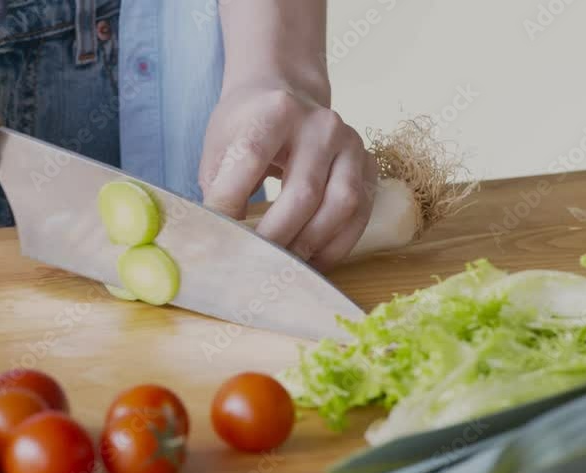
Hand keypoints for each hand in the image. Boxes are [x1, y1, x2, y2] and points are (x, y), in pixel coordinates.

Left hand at [198, 82, 377, 270]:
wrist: (288, 93)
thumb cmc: (247, 126)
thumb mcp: (220, 145)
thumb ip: (219, 188)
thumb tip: (218, 242)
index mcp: (275, 110)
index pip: (251, 159)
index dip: (231, 202)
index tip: (217, 235)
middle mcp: (320, 124)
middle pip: (303, 192)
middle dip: (276, 236)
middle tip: (252, 263)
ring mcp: (350, 143)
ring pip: (341, 204)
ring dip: (311, 244)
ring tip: (284, 266)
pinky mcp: (368, 164)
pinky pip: (361, 213)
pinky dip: (337, 244)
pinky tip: (312, 260)